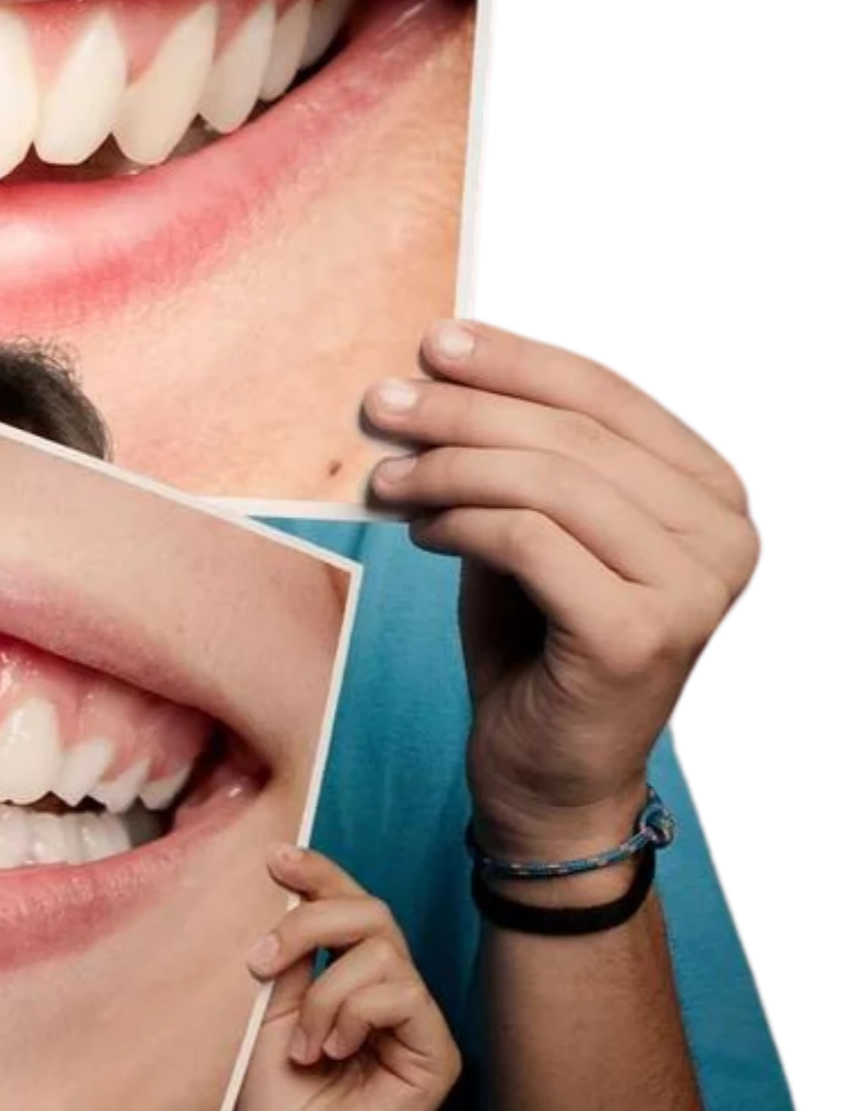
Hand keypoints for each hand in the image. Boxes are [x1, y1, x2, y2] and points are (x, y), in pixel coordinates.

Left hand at [238, 849, 460, 1110]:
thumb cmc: (273, 1098)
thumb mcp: (267, 1008)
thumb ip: (287, 954)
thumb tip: (284, 888)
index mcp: (350, 974)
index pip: (349, 903)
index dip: (318, 872)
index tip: (274, 857)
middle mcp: (391, 990)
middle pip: (372, 911)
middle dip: (310, 921)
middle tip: (262, 961)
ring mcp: (417, 1021)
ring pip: (382, 953)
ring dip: (325, 994)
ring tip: (304, 1045)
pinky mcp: (438, 1053)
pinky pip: (401, 996)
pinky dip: (353, 1016)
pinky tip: (332, 1054)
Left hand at [362, 318, 765, 861]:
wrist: (549, 770)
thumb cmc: (537, 633)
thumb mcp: (537, 519)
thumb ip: (520, 447)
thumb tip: (445, 358)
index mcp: (714, 491)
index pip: (610, 392)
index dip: (516, 358)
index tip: (434, 340)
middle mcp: (726, 536)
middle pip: (574, 433)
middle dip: (463, 407)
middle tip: (382, 404)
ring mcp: (694, 590)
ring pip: (546, 482)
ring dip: (447, 467)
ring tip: (387, 477)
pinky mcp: (640, 636)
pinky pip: (526, 540)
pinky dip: (457, 523)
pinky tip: (419, 530)